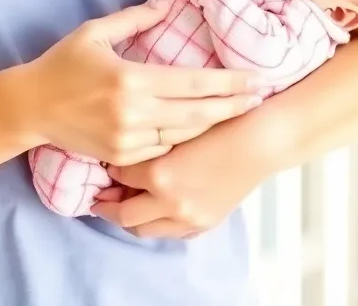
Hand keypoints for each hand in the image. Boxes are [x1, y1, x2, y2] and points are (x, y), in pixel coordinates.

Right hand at [21, 3, 261, 166]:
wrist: (31, 108)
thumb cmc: (62, 64)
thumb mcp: (94, 32)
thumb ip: (133, 20)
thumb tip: (165, 8)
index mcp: (130, 80)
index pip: (192, 83)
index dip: (228, 83)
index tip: (255, 79)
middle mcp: (134, 113)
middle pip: (197, 114)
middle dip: (232, 106)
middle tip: (260, 97)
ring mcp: (128, 140)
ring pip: (183, 135)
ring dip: (212, 124)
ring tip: (238, 112)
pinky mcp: (121, 157)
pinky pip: (162, 149)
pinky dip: (183, 139)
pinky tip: (201, 131)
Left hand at [93, 126, 252, 238]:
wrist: (258, 142)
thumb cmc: (220, 123)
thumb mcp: (176, 127)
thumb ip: (149, 141)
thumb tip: (125, 146)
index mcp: (159, 173)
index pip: (119, 174)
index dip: (109, 165)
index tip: (104, 159)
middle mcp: (170, 202)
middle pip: (124, 213)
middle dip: (107, 204)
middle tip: (98, 194)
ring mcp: (187, 218)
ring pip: (143, 229)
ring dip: (128, 218)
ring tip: (119, 204)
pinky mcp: (203, 224)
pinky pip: (169, 233)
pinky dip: (155, 224)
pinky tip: (151, 209)